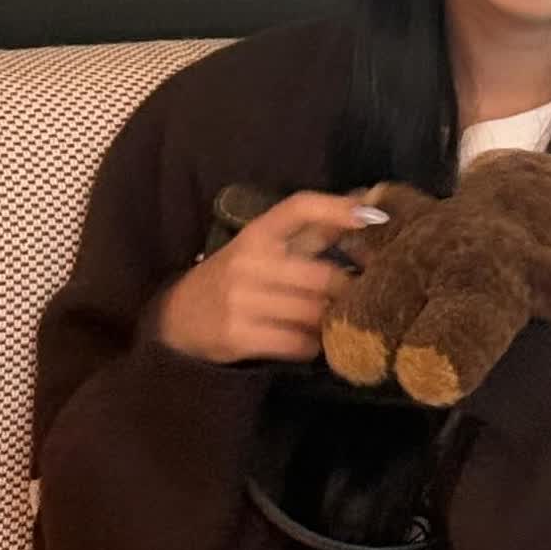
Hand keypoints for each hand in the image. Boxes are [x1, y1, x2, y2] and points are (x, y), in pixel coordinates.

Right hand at [154, 190, 387, 365]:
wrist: (178, 317)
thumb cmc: (236, 276)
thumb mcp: (265, 247)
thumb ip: (314, 230)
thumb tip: (367, 204)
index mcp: (257, 233)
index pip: (298, 208)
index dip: (336, 207)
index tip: (373, 215)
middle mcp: (248, 262)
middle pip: (321, 275)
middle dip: (348, 289)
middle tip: (363, 296)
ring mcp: (241, 300)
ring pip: (313, 312)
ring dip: (332, 319)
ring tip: (336, 319)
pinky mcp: (239, 335)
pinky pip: (297, 343)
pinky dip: (312, 345)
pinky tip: (310, 340)